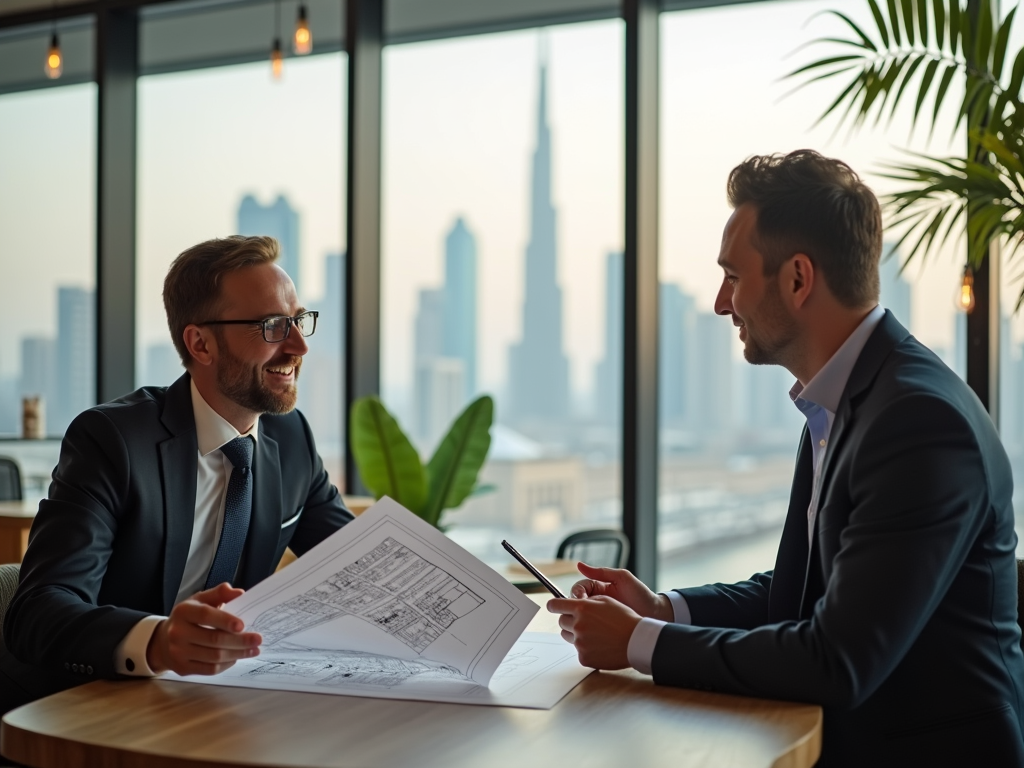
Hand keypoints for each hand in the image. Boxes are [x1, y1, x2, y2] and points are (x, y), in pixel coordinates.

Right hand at [146, 583, 261, 675]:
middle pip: (213, 639)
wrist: (163, 641)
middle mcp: (177, 633)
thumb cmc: (189, 617)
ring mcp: (178, 652)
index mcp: (183, 611)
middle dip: (240, 640)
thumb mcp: (200, 600)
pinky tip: (237, 657)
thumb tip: (239, 592)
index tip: (243, 625)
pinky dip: (227, 664)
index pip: (205, 615)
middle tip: (258, 639)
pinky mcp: (182, 668)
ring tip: (254, 649)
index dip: (225, 620)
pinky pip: (209, 669)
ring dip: (238, 654)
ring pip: (214, 657)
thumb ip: (219, 594)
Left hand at [547, 595, 641, 669]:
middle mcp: (578, 625)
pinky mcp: (584, 658)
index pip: (555, 605)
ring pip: (568, 636)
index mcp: (581, 608)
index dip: (554, 605)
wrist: (636, 641)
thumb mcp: (606, 600)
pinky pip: (578, 651)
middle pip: (561, 622)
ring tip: (594, 633)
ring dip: (575, 633)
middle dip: (568, 619)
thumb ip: (586, 600)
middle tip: (583, 620)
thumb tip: (572, 601)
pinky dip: (586, 648)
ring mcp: (580, 643)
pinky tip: (600, 645)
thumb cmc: (624, 618)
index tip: (554, 606)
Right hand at [570, 563, 672, 621]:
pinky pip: (589, 628)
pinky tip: (590, 630)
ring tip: (585, 621)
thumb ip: (602, 572)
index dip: (576, 593)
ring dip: (579, 618)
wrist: (656, 614)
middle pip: (576, 603)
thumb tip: (579, 564)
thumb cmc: (641, 594)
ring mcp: (599, 616)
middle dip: (575, 606)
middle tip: (580, 611)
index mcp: (599, 588)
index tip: (580, 599)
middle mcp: (597, 602)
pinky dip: (586, 629)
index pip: (579, 588)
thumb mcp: (622, 578)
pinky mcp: (603, 629)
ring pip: (580, 616)